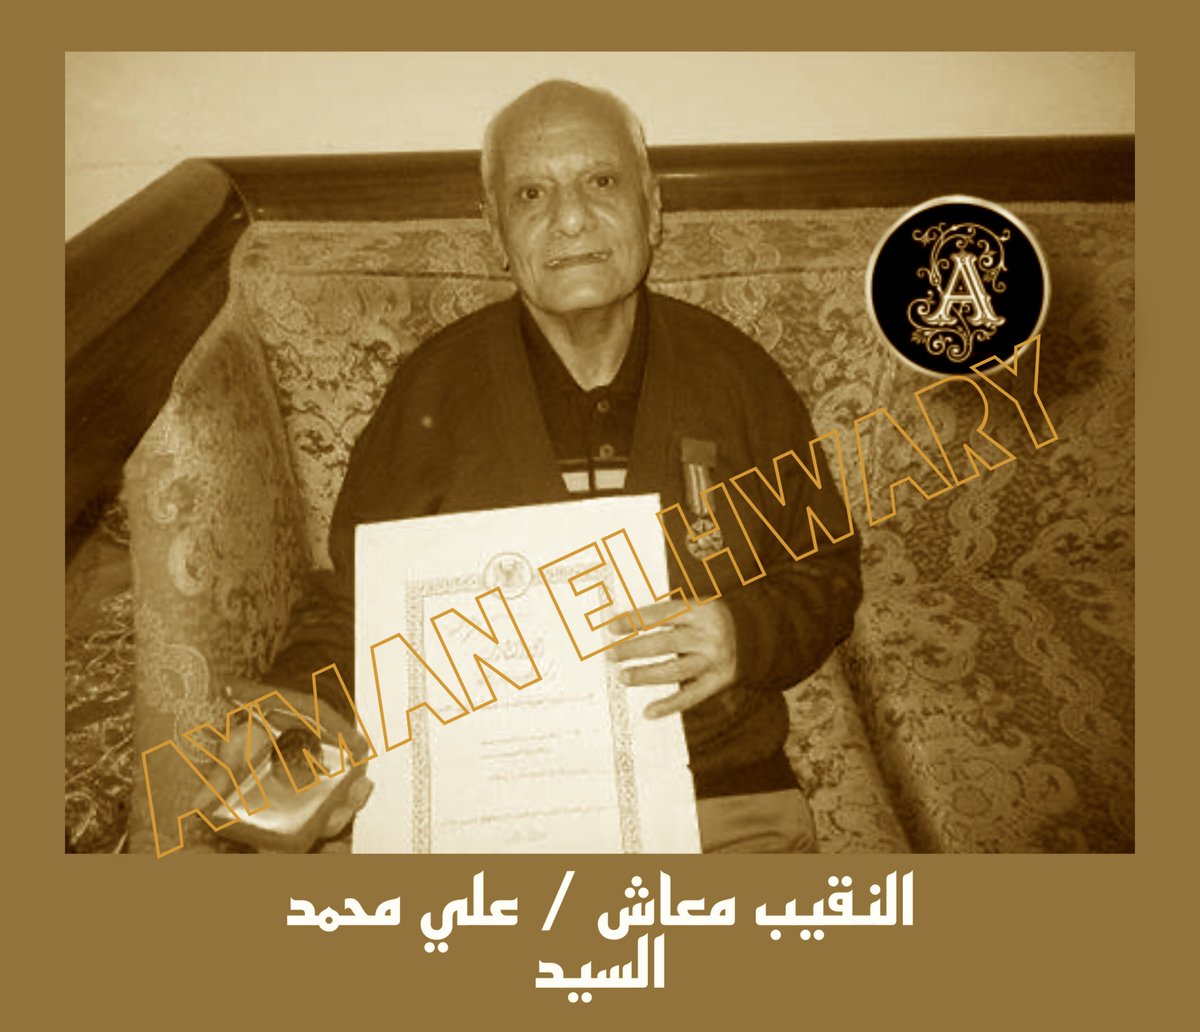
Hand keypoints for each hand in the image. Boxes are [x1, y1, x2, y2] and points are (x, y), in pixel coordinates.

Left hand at [608, 598, 737, 718]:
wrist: (758, 634)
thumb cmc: (712, 620)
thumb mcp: (697, 607)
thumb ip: (667, 616)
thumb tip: (624, 626)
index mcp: (700, 610)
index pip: (661, 615)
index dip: (635, 621)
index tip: (611, 628)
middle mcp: (708, 635)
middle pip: (665, 644)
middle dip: (634, 650)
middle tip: (610, 655)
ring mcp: (713, 660)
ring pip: (675, 671)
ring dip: (646, 675)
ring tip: (622, 677)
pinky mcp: (718, 681)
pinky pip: (691, 696)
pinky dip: (669, 706)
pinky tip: (648, 712)